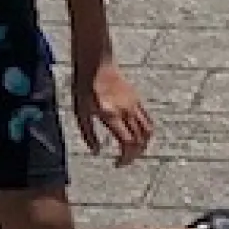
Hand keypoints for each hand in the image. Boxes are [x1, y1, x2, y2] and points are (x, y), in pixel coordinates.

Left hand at [73, 49, 154, 163]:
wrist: (97, 65)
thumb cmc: (84, 87)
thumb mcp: (80, 111)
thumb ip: (88, 133)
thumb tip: (96, 152)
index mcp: (112, 115)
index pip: (128, 142)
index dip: (125, 157)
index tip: (117, 164)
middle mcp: (127, 111)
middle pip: (140, 140)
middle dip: (134, 155)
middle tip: (123, 161)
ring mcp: (135, 106)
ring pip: (148, 132)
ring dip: (143, 145)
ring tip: (132, 151)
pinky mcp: (138, 100)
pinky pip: (148, 121)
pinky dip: (146, 133)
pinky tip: (136, 136)